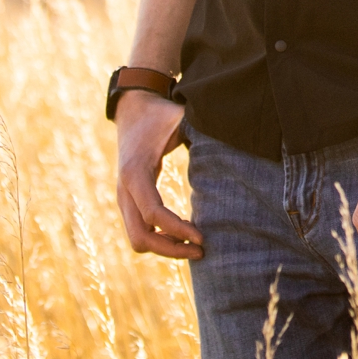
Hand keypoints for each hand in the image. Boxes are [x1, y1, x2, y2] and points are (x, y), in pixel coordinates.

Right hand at [114, 92, 202, 259]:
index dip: (177, 230)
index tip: (202, 237)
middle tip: (201, 249)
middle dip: (171, 249)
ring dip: (165, 247)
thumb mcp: (180, 118)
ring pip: (138, 240)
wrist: (133, 109)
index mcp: (136, 172)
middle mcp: (124, 190)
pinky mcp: (128, 202)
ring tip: (195, 244)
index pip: (153, 214)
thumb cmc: (161, 116)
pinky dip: (159, 238)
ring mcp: (123, 198)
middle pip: (140, 238)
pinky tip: (183, 231)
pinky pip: (139, 231)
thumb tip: (234, 133)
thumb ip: (201, 128)